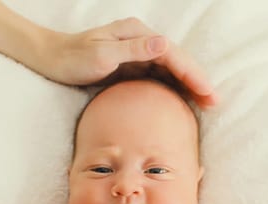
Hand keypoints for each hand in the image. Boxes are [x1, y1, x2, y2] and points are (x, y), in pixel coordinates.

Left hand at [41, 17, 217, 107]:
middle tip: (215, 102)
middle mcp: (141, 41)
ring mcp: (138, 53)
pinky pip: (159, 78)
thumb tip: (164, 44)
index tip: (207, 91)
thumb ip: (133, 49)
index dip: (192, 73)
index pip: (173, 54)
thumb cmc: (73, 58)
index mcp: (137, 34)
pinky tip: (182, 102)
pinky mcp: (132, 66)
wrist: (52, 59)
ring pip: (171, 70)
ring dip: (189, 86)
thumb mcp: (101, 54)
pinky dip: (173, 88)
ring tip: (206, 104)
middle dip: (197, 81)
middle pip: (177, 61)